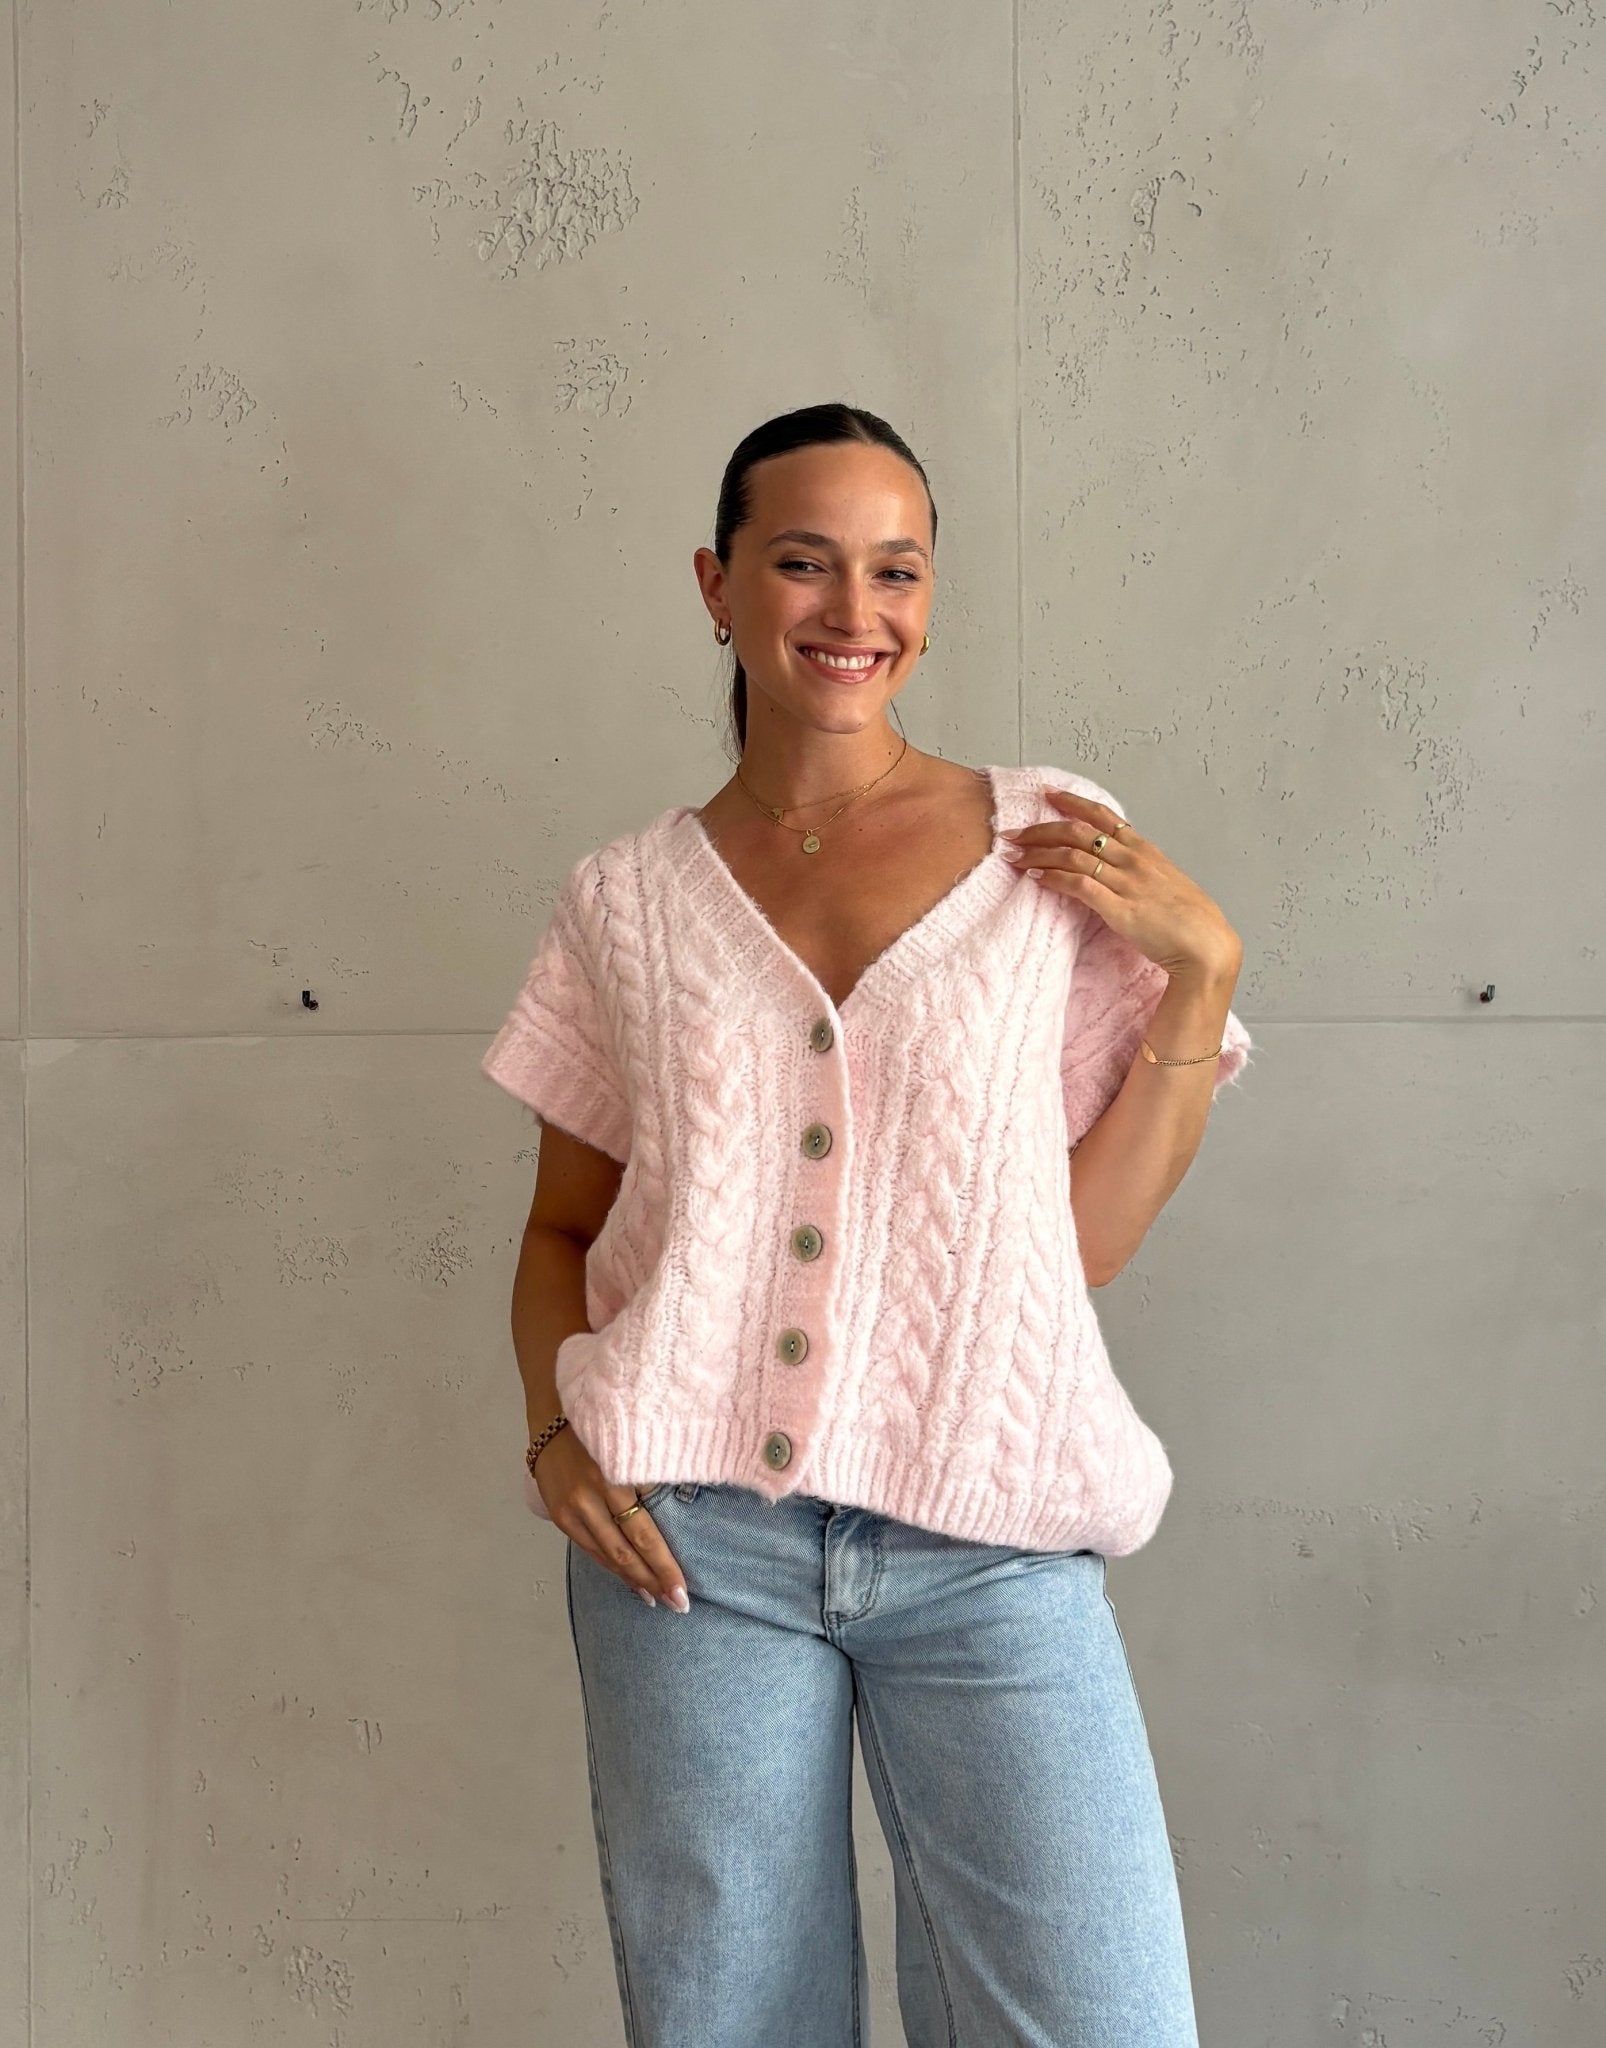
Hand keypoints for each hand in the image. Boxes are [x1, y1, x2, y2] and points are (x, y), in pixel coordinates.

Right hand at [534, 1427, 690, 1610]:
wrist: (554, 1414)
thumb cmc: (606, 1424)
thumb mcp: (633, 1444)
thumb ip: (651, 1478)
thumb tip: (681, 1512)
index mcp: (612, 1477)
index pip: (642, 1533)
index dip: (663, 1565)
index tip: (682, 1591)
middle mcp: (588, 1497)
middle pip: (623, 1551)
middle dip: (652, 1581)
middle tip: (676, 1604)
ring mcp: (571, 1509)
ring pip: (605, 1555)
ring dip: (632, 1579)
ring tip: (655, 1599)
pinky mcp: (560, 1515)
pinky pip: (589, 1548)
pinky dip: (610, 1566)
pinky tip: (628, 1579)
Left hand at [1000, 787, 1242, 980]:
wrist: (1207, 946)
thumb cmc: (1190, 922)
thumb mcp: (1167, 885)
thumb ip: (1143, 874)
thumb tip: (1122, 872)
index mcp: (1146, 851)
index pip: (1104, 816)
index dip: (1073, 802)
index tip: (1048, 795)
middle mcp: (1134, 860)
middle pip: (1079, 832)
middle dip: (1041, 829)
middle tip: (1013, 832)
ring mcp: (1127, 882)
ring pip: (1072, 855)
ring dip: (1037, 853)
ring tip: (1013, 856)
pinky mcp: (1119, 908)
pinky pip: (1078, 884)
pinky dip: (1052, 878)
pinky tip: (1035, 878)